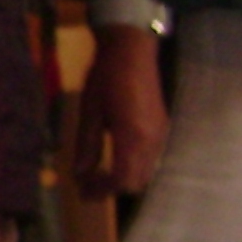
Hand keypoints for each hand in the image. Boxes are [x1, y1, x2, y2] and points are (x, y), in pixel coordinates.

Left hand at [73, 25, 170, 196]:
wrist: (132, 52)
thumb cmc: (106, 77)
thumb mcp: (89, 111)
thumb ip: (86, 145)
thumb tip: (79, 173)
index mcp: (133, 137)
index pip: (122, 179)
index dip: (101, 189)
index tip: (82, 189)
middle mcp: (153, 141)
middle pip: (136, 182)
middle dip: (110, 189)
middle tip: (85, 188)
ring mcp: (161, 135)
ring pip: (145, 173)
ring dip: (122, 180)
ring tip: (96, 177)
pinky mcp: (162, 129)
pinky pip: (150, 160)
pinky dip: (132, 168)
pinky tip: (113, 162)